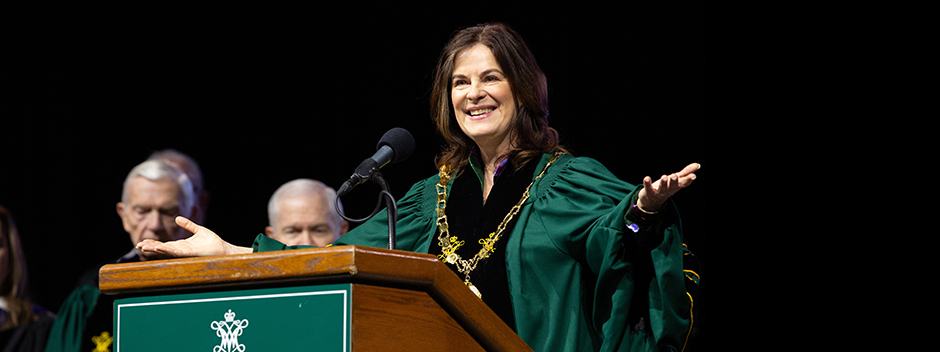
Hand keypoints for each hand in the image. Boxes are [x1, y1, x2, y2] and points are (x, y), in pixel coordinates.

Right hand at [136, 216, 251, 258]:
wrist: (224, 249)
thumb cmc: (213, 242)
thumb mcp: (199, 230)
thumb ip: (188, 225)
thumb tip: (177, 218)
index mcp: (182, 245)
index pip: (164, 244)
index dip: (154, 243)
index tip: (143, 241)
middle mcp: (181, 250)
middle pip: (162, 249)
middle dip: (150, 247)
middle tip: (138, 245)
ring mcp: (185, 253)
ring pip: (166, 251)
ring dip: (155, 249)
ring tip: (143, 247)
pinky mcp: (190, 254)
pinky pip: (176, 252)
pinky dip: (167, 250)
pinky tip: (159, 248)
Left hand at [636, 163, 699, 212]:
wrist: (651, 201)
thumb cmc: (666, 187)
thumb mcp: (676, 180)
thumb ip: (686, 173)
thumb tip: (698, 165)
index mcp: (676, 186)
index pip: (683, 184)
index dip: (688, 180)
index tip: (693, 176)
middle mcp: (668, 190)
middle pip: (672, 186)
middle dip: (674, 181)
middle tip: (675, 175)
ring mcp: (659, 192)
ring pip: (662, 188)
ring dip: (663, 183)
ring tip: (664, 177)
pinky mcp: (649, 192)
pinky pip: (648, 188)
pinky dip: (647, 183)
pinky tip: (647, 178)